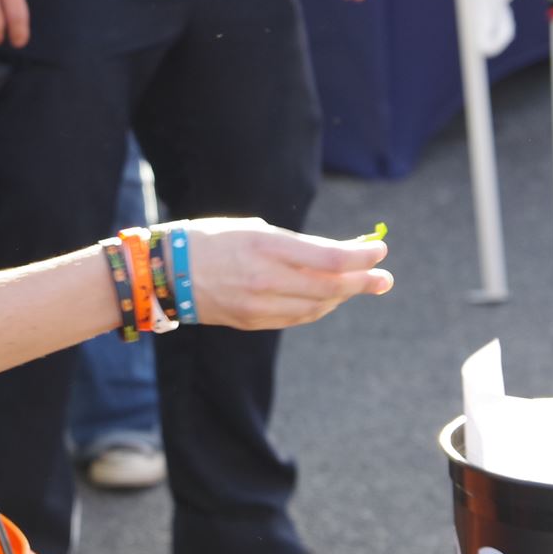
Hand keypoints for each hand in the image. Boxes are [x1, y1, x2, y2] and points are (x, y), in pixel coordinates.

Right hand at [178, 218, 391, 329]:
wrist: (167, 272)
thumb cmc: (213, 240)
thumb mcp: (255, 231)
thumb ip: (297, 246)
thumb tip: (339, 255)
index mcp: (267, 248)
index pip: (329, 258)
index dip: (361, 256)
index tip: (380, 249)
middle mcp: (266, 280)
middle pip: (331, 287)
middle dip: (363, 282)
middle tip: (385, 279)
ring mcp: (259, 306)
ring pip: (317, 307)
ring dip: (342, 296)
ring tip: (359, 285)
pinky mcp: (253, 322)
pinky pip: (297, 317)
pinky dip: (318, 307)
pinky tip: (329, 298)